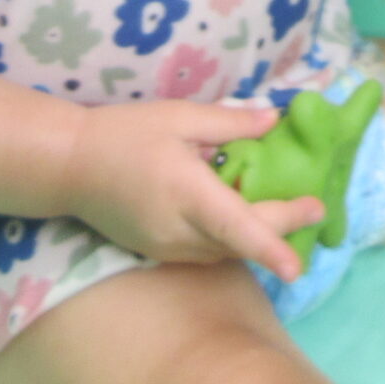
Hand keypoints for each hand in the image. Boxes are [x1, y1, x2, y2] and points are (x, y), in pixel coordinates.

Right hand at [65, 99, 327, 281]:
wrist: (68, 167)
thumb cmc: (124, 134)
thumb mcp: (179, 116)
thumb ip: (230, 122)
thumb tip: (275, 120)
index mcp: (186, 193)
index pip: (236, 227)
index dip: (271, 247)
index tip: (299, 266)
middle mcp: (179, 230)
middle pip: (241, 241)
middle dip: (282, 230)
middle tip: (315, 209)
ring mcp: (167, 247)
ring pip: (226, 251)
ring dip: (256, 236)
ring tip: (287, 209)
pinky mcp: (159, 253)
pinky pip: (207, 251)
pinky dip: (230, 238)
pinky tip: (241, 215)